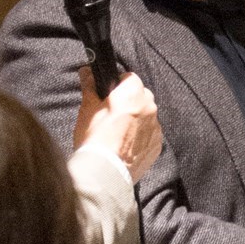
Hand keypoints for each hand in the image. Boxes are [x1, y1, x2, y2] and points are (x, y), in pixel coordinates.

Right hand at [73, 67, 162, 181]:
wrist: (104, 172)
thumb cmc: (95, 138)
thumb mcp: (87, 109)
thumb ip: (89, 86)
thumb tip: (86, 71)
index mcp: (133, 94)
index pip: (130, 77)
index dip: (118, 84)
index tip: (110, 93)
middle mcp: (149, 108)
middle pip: (142, 96)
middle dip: (130, 101)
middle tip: (113, 114)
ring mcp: (156, 128)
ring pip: (147, 116)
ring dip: (137, 119)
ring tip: (118, 133)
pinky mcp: (157, 145)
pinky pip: (150, 134)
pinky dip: (141, 136)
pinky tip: (126, 145)